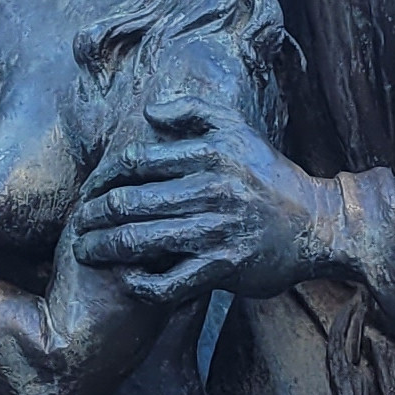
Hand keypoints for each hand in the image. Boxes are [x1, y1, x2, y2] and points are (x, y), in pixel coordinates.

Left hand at [72, 106, 337, 301]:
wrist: (317, 225)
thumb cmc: (270, 178)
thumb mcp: (238, 129)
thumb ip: (194, 110)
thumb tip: (148, 111)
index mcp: (208, 153)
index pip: (134, 162)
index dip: (101, 178)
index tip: (88, 191)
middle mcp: (209, 189)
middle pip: (128, 203)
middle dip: (92, 216)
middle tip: (76, 224)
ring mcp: (216, 230)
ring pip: (141, 242)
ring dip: (104, 248)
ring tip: (84, 251)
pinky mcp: (224, 267)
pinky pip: (169, 282)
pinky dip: (141, 285)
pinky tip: (127, 279)